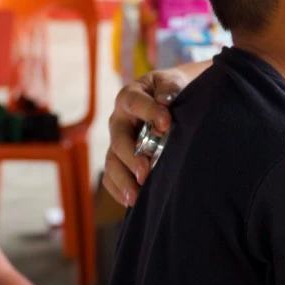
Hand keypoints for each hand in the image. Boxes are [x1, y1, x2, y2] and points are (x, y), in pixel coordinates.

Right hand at [102, 68, 187, 206]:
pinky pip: (112, 177)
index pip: (135, 103)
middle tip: (145, 173)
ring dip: (123, 181)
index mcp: (130, 96)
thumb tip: (165, 101)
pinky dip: (119, 190)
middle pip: (119, 140)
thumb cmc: (171, 90)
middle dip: (131, 157)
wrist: (171, 98)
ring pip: (112, 162)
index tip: (166, 124)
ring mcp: (118, 141)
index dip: (149, 113)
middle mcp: (119, 120)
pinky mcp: (120, 159)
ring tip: (136, 197)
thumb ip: (169, 88)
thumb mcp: (173, 82)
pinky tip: (132, 202)